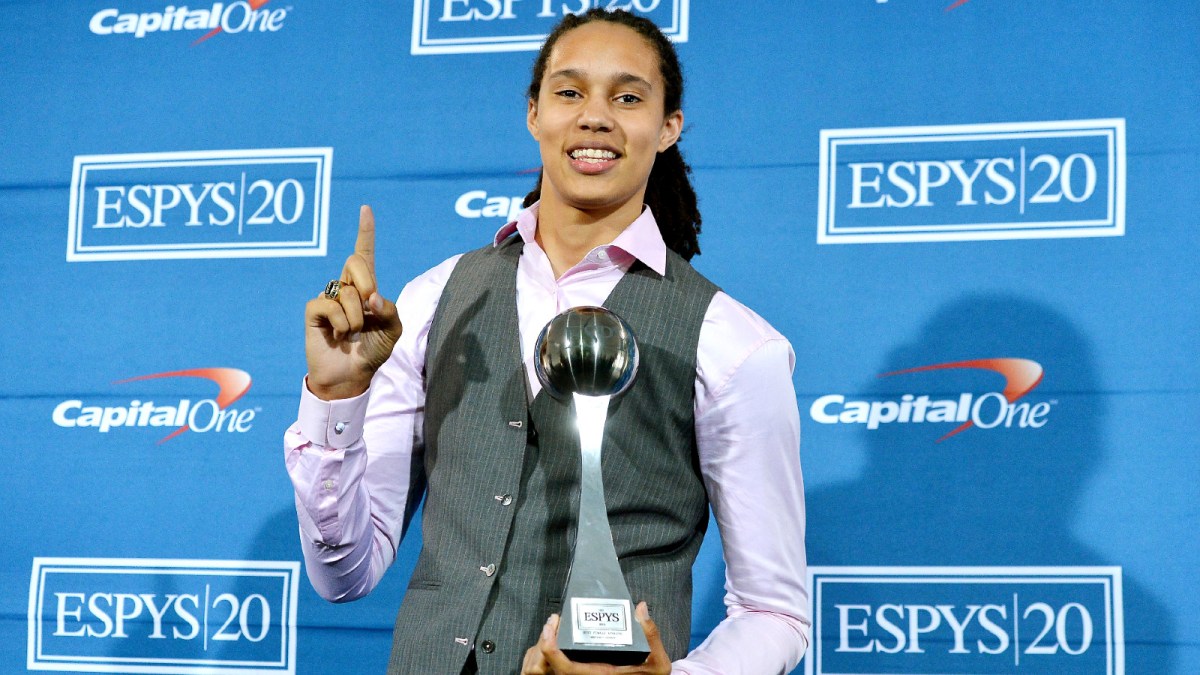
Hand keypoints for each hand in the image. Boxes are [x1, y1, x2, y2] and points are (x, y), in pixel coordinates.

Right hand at [304, 205, 402, 399]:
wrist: (352, 376)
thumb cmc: (372, 351)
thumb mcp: (393, 331)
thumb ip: (390, 310)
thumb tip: (371, 296)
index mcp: (367, 288)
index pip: (365, 254)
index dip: (365, 231)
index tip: (365, 208)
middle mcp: (346, 288)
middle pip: (355, 262)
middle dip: (367, 282)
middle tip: (370, 307)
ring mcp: (329, 298)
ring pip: (347, 292)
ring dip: (358, 318)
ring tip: (353, 334)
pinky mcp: (314, 310)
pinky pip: (330, 306)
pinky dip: (342, 324)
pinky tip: (339, 336)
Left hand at [520, 602, 671, 674]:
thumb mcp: (658, 660)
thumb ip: (650, 634)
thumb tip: (641, 608)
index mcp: (601, 674)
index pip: (567, 668)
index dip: (551, 650)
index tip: (549, 628)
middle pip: (555, 667)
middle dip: (546, 644)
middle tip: (551, 622)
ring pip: (558, 668)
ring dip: (550, 648)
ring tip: (554, 626)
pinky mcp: (589, 672)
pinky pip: (565, 667)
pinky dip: (558, 653)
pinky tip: (562, 635)